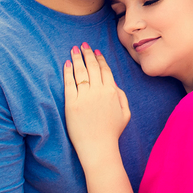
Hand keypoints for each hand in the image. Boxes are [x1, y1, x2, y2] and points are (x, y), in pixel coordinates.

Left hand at [64, 43, 131, 162]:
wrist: (99, 148)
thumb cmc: (112, 133)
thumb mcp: (125, 113)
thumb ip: (121, 96)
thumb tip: (114, 85)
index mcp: (112, 92)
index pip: (105, 70)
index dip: (99, 59)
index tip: (95, 51)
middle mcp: (99, 91)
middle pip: (92, 67)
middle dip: (87, 54)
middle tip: (83, 45)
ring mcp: (85, 97)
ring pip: (80, 72)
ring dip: (77, 58)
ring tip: (74, 49)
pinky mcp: (72, 104)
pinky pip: (69, 84)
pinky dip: (68, 72)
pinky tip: (67, 64)